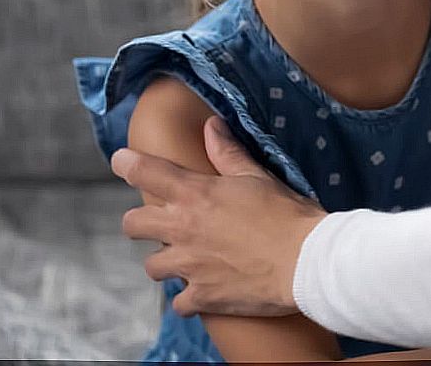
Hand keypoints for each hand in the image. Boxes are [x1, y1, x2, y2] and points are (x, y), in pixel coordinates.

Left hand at [111, 115, 327, 316]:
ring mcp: (190, 266)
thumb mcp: (257, 176)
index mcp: (195, 194)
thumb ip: (227, 153)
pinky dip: (189, 299)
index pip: (145, 172)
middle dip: (141, 222)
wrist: (308, 261)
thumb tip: (211, 126)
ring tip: (186, 259)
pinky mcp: (203, 297)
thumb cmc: (287, 214)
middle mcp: (184, 229)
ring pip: (152, 267)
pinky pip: (179, 303)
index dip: (127, 164)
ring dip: (166, 262)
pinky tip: (204, 291)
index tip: (122, 161)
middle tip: (160, 222)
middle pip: (133, 225)